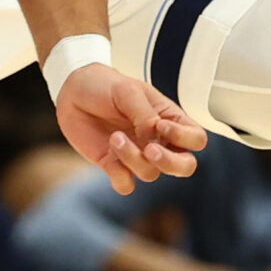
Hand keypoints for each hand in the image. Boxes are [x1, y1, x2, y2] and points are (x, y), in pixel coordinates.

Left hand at [54, 62, 206, 194]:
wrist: (73, 91)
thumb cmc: (106, 85)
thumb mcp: (128, 91)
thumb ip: (145, 115)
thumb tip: (153, 140)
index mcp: (169, 119)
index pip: (196, 139)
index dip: (184, 138)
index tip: (160, 125)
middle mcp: (158, 140)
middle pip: (185, 166)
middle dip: (170, 163)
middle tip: (150, 149)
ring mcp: (138, 155)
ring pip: (151, 173)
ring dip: (133, 158)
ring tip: (115, 137)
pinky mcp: (115, 166)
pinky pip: (127, 184)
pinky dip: (120, 176)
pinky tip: (109, 155)